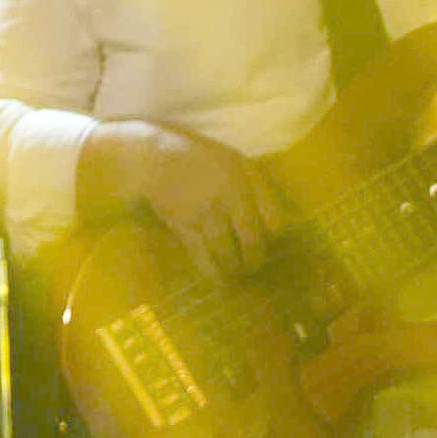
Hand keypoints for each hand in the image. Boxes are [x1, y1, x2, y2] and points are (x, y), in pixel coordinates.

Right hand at [89, 117, 282, 280]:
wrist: (155, 157)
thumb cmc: (199, 158)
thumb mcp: (235, 161)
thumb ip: (258, 186)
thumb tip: (281, 219)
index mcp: (248, 178)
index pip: (274, 218)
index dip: (274, 236)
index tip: (271, 243)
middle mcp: (232, 196)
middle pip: (253, 240)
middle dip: (256, 260)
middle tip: (254, 267)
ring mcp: (207, 212)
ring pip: (228, 251)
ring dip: (234, 268)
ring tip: (236, 275)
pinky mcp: (184, 224)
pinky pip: (201, 255)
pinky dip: (211, 271)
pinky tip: (217, 279)